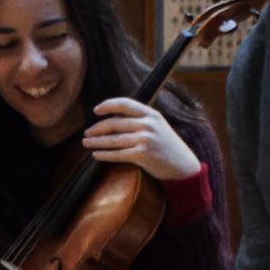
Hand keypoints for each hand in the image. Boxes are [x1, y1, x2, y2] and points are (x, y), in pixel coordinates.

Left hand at [81, 97, 199, 183]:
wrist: (183, 166)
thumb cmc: (167, 146)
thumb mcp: (158, 126)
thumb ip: (140, 120)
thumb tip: (114, 118)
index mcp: (151, 114)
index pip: (125, 103)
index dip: (108, 105)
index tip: (96, 110)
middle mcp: (148, 124)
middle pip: (115, 123)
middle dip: (97, 128)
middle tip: (86, 133)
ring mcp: (145, 139)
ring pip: (113, 139)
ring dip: (96, 141)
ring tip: (86, 143)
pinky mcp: (142, 154)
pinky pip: (118, 154)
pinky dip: (104, 154)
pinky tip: (96, 155)